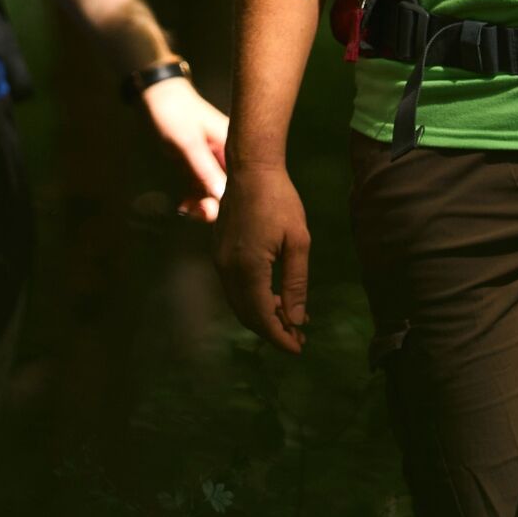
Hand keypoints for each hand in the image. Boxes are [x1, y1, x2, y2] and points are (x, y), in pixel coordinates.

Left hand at [138, 76, 228, 221]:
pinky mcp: (198, 164)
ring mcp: (212, 161)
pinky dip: (194, 198)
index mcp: (233, 146)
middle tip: (195, 212)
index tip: (211, 211)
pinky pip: (202, 188)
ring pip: (215, 192)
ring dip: (202, 204)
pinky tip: (183, 205)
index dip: (231, 201)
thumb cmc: (174, 113)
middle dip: (214, 206)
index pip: (243, 181)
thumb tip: (223, 198)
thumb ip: (205, 170)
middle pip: (230, 190)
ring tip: (186, 208)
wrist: (154, 95)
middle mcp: (227, 156)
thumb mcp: (188, 143)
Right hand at [215, 163, 310, 352]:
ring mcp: (219, 259)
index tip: (299, 347)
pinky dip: (251, 298)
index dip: (280, 337)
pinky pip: (233, 286)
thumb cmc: (280, 201)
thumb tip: (297, 320)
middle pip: (246, 314)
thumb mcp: (298, 241)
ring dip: (261, 315)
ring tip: (289, 318)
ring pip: (238, 302)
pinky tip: (272, 296)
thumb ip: (296, 284)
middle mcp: (227, 268)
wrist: (251, 168)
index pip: (262, 317)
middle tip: (297, 336)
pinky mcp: (218, 251)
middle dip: (271, 331)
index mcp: (248, 267)